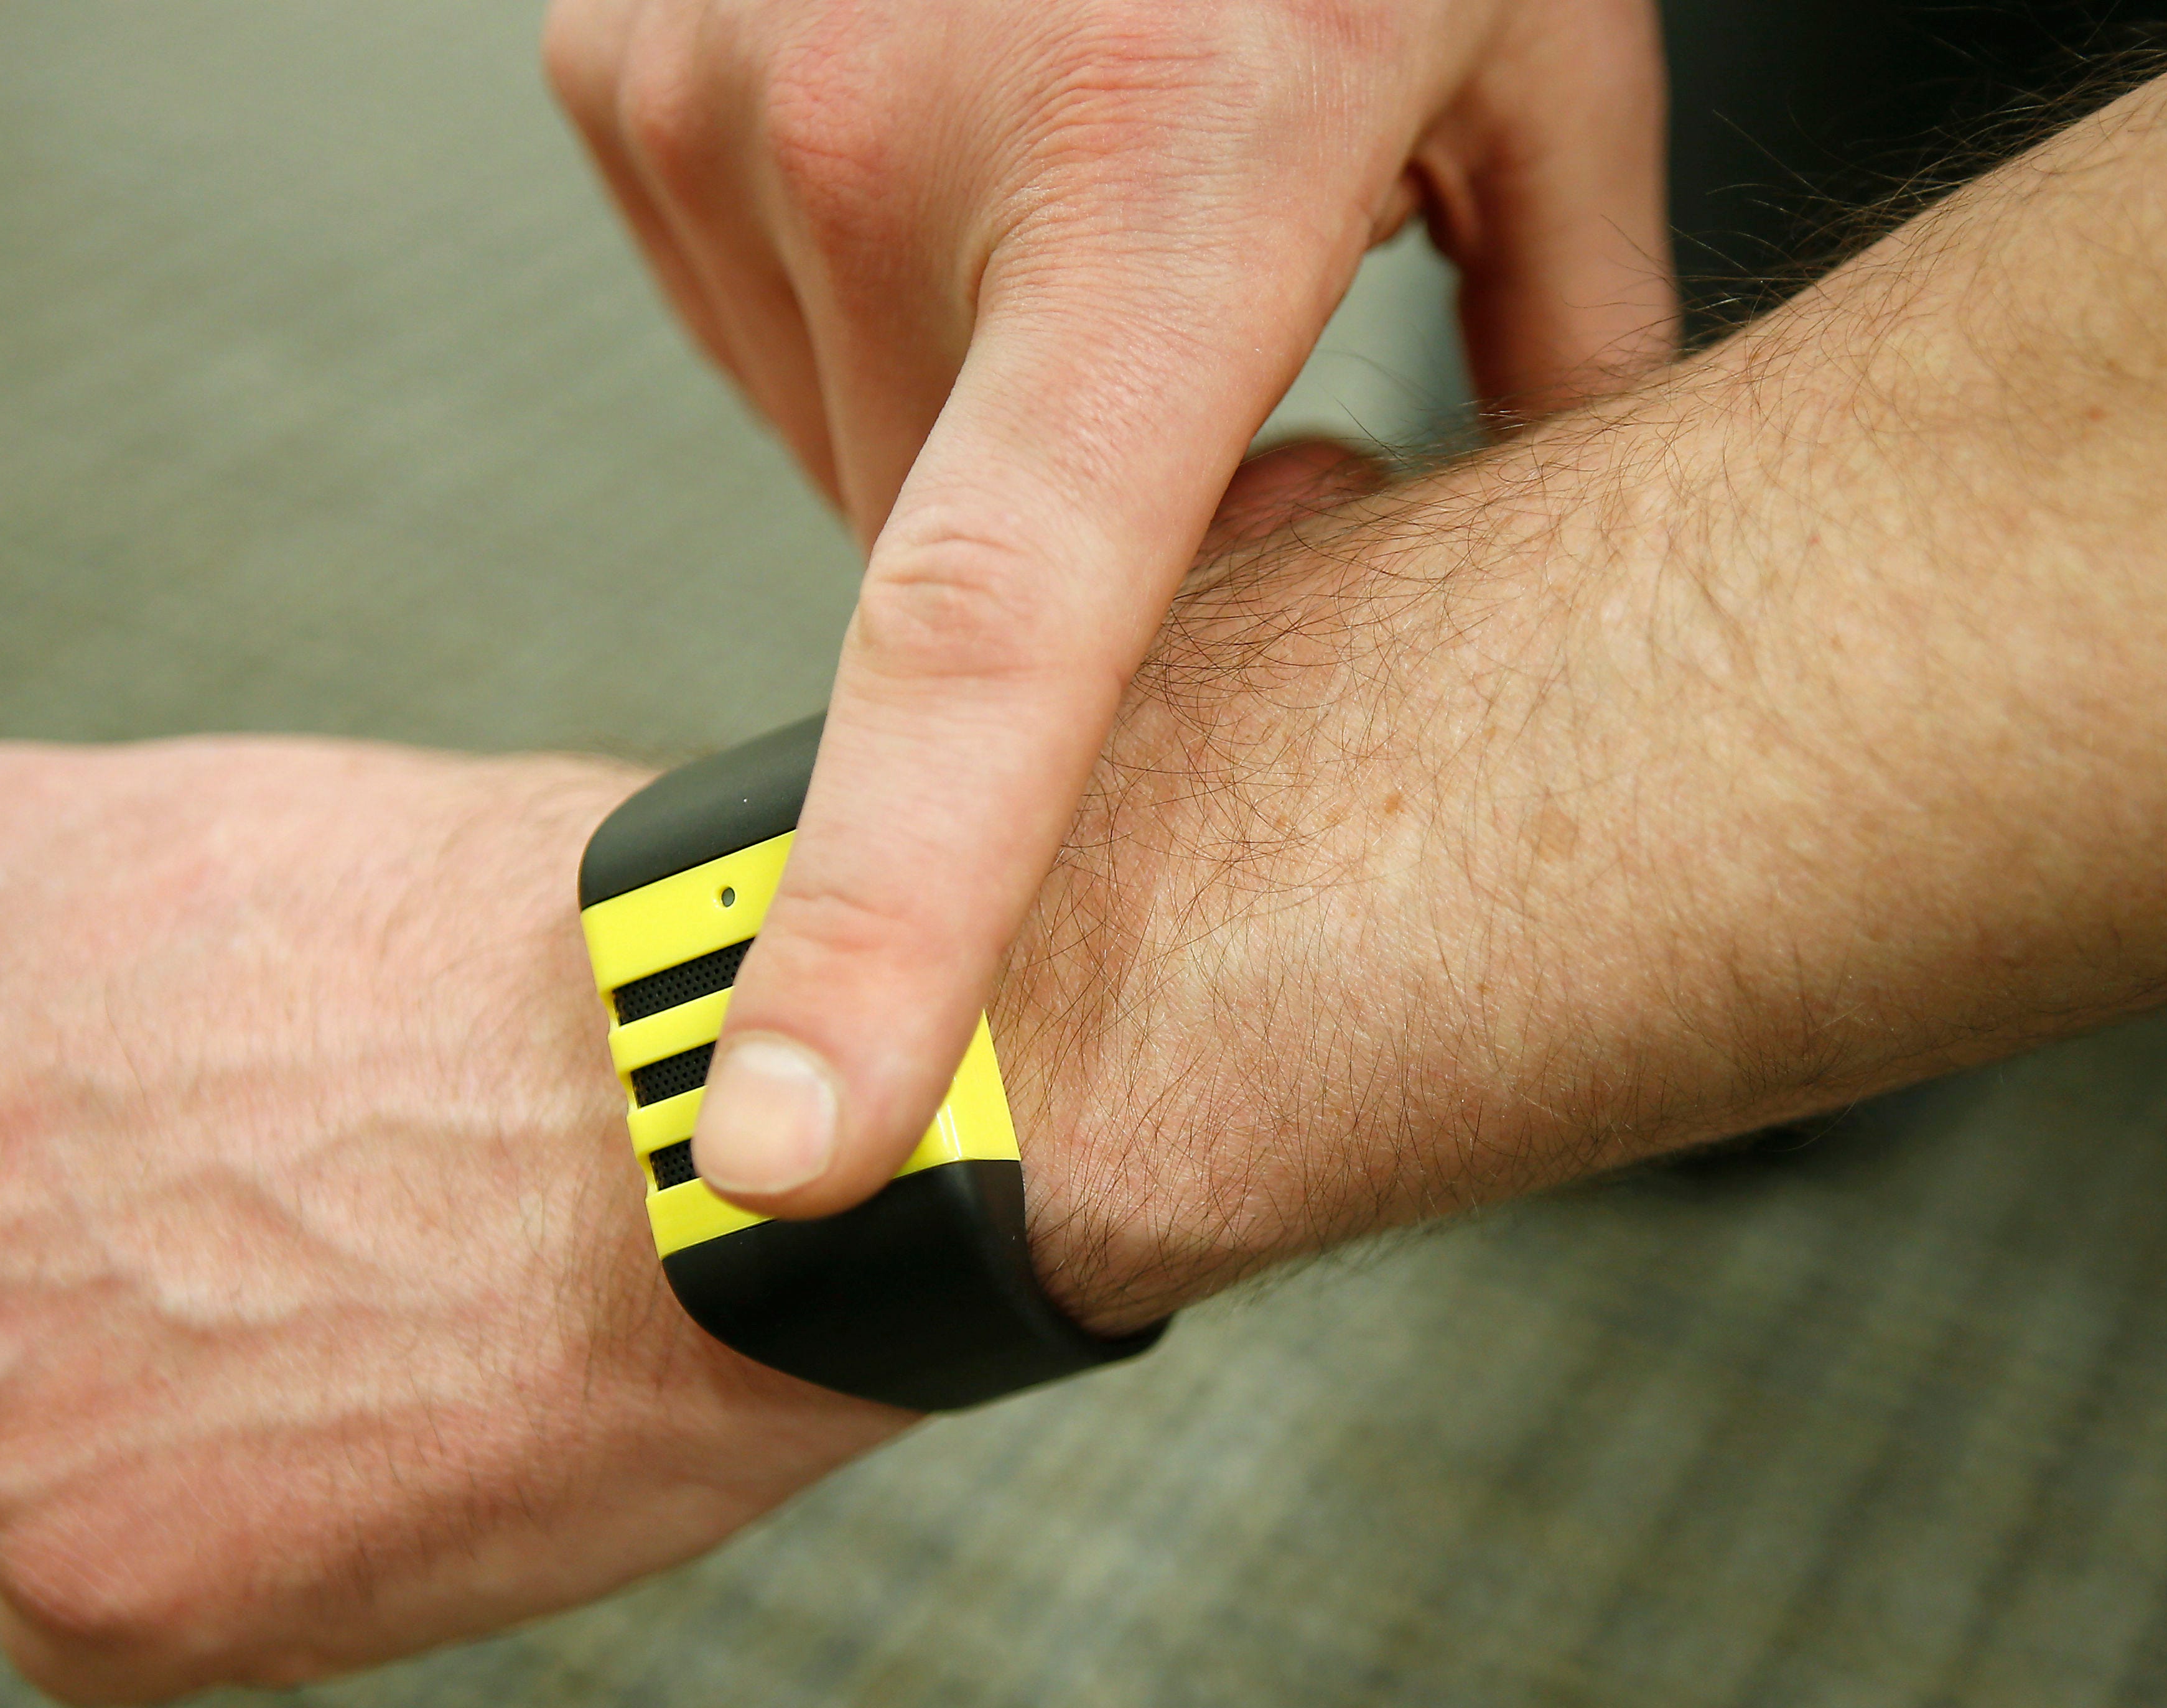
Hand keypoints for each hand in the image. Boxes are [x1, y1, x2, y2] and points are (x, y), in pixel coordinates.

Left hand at [0, 740, 906, 1706]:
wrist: (739, 1123)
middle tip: (227, 1304)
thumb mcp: (273, 849)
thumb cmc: (582, 966)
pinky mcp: (80, 1572)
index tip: (30, 1204)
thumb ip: (102, 970)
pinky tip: (374, 1454)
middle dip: (12, 1309)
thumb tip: (98, 1086)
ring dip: (111, 1446)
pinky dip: (215, 1564)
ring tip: (342, 1369)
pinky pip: (85, 1605)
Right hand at [543, 0, 1675, 1223]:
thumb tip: (1516, 511)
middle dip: (1039, 537)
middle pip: (922, 555)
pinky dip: (840, 276)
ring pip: (819, 425)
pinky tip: (946, 139)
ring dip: (941, 392)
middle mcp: (876, 158)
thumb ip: (1548, 319)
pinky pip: (734, 287)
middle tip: (1156, 377)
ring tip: (1061, 201)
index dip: (884, 929)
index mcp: (1141, 203)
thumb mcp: (1531, 43)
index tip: (784, 1140)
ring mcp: (710, 91)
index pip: (979, 655)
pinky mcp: (618, 48)